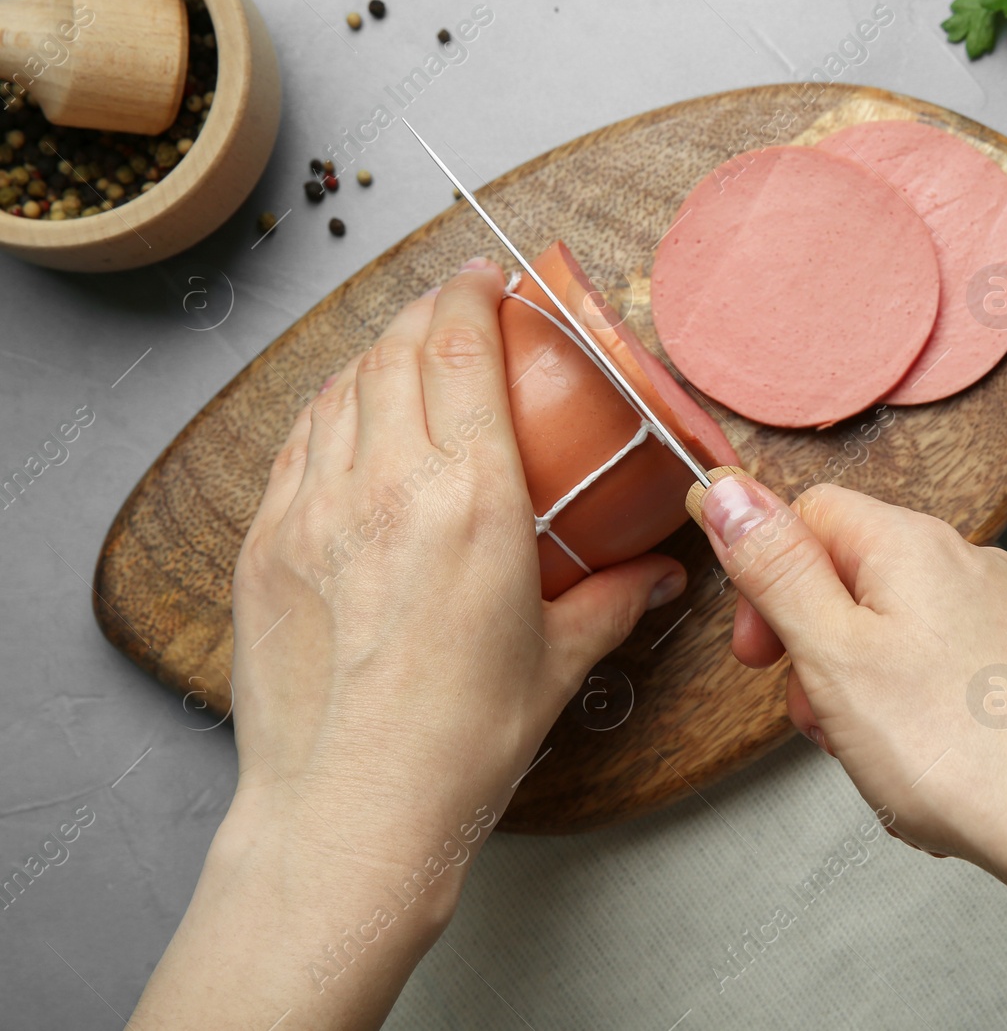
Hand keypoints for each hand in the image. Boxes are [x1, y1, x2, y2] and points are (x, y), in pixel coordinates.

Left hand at [132, 259, 687, 1029]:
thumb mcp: (557, 663)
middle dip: (426, 313)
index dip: (473, 294)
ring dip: (374, 356)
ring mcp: (313, 510)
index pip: (461, 351)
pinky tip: (348, 427)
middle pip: (395, 352)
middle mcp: (386, 486)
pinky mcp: (265, 544)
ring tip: (403, 359)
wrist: (349, 811)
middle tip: (454, 310)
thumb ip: (612, 602)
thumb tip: (660, 577)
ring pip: (338, 389)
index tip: (486, 276)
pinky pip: (296, 445)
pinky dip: (327, 414)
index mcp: (472, 502)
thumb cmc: (460, 744)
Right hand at [694, 476, 1006, 1029]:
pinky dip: (908, 719)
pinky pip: (934, 677)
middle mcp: (964, 564)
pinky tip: (919, 772)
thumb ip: (774, 568)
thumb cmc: (964, 751)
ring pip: (890, 636)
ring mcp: (1001, 618)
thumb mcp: (834, 654)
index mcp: (912, 543)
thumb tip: (722, 488)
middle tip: (814, 714)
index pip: (809, 512)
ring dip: (856, 694)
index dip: (765, 577)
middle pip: (849, 578)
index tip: (758, 650)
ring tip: (872, 756)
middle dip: (813, 650)